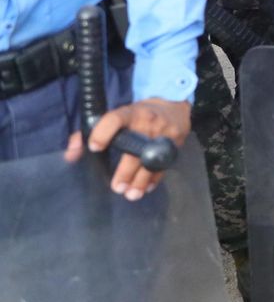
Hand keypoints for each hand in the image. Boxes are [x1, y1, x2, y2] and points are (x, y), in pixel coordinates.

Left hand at [65, 97, 189, 200]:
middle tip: (117, 187)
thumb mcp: (118, 115)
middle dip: (126, 171)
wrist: (173, 107)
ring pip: (152, 160)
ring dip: (141, 180)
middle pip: (135, 148)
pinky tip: (146, 188)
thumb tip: (71, 155)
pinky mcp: (175, 143)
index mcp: (130, 113)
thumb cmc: (138, 115)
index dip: (103, 132)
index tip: (94, 147)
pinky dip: (155, 179)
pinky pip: (165, 164)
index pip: (115, 119)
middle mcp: (147, 122)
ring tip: (130, 194)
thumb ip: (92, 132)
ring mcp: (163, 133)